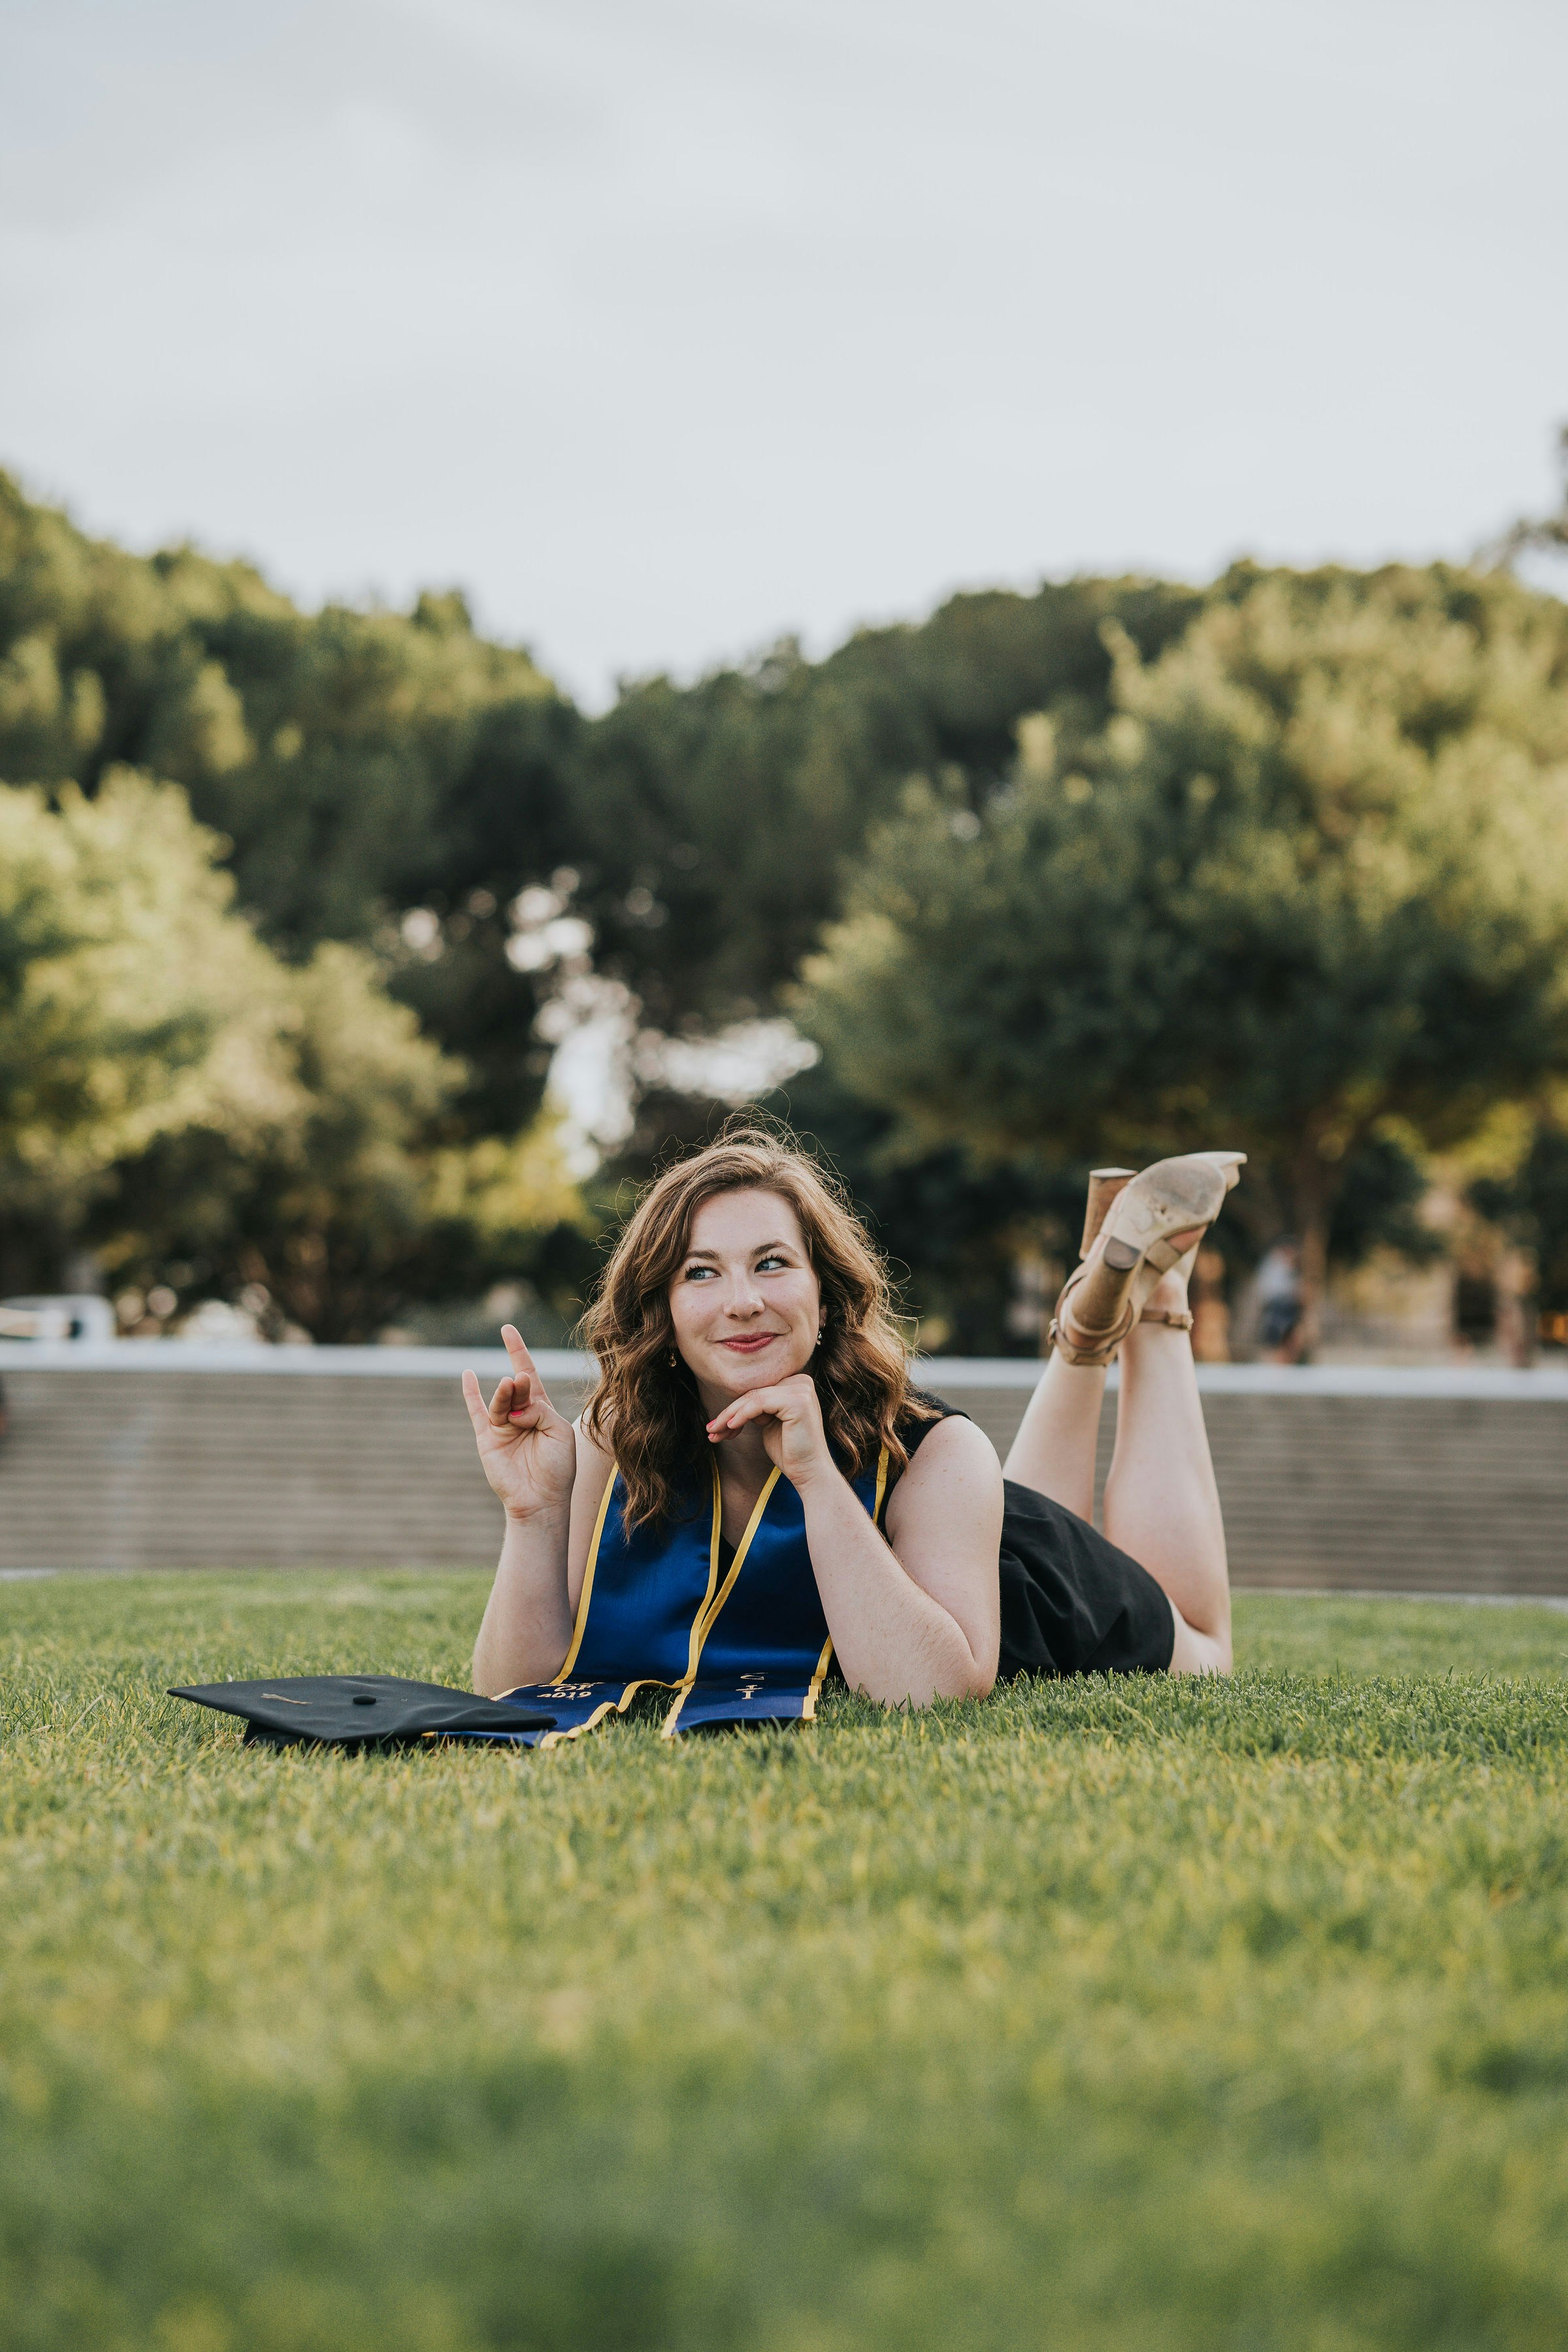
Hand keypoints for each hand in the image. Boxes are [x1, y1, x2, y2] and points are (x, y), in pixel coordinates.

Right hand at [461, 1325, 577, 1521]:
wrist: (541, 1500)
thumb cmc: (557, 1468)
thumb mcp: (559, 1432)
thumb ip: (539, 1410)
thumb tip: (516, 1406)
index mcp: (541, 1410)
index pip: (528, 1373)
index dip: (518, 1352)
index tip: (507, 1330)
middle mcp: (520, 1414)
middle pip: (517, 1388)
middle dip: (520, 1384)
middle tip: (521, 1382)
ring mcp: (502, 1426)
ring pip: (500, 1401)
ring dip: (505, 1393)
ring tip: (510, 1385)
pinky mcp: (487, 1440)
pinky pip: (476, 1412)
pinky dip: (471, 1394)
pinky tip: (468, 1375)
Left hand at [705, 1374, 836, 1490]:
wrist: (810, 1473)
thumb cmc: (790, 1452)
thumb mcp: (771, 1424)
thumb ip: (759, 1409)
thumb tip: (733, 1406)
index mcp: (797, 1384)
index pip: (759, 1392)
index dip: (736, 1409)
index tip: (716, 1426)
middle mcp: (802, 1381)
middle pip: (755, 1393)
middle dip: (729, 1413)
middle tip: (710, 1429)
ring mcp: (801, 1389)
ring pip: (753, 1397)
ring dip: (729, 1416)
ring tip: (714, 1432)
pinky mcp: (797, 1401)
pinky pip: (759, 1404)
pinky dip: (740, 1415)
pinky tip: (729, 1427)